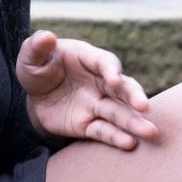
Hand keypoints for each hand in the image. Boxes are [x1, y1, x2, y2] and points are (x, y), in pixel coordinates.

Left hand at [17, 30, 159, 150]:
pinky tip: (130, 144)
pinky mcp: (89, 124)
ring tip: (150, 132)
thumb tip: (46, 37)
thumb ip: (37, 47)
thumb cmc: (37, 69)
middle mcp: (99, 82)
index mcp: (88, 59)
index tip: (114, 79)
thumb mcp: (31, 57)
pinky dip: (116, 138)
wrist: (36, 96)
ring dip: (134, 122)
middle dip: (133, 96)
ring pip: (119, 112)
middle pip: (122, 89)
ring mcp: (97, 104)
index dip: (110, 69)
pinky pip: (104, 131)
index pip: (105, 62)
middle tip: (144, 106)